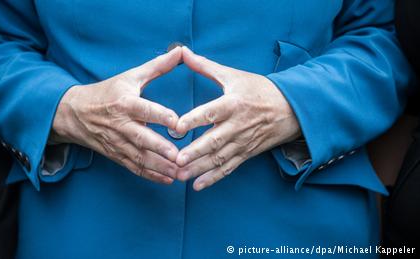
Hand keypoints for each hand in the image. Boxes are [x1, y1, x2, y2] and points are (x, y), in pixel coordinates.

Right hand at [51, 47, 182, 183]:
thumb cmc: (107, 92)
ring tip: (180, 173)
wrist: (74, 112)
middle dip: (160, 149)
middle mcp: (120, 124)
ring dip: (160, 167)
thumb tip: (181, 51)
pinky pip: (134, 167)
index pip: (145, 110)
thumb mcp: (130, 76)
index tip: (178, 123)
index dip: (161, 116)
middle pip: (141, 138)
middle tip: (180, 156)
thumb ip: (158, 66)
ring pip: (139, 157)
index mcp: (125, 103)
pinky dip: (150, 175)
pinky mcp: (116, 155)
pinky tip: (168, 180)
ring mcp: (117, 142)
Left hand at [175, 47, 300, 190]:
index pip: (210, 112)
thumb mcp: (234, 75)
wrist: (291, 109)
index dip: (194, 119)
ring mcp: (242, 142)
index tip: (177, 126)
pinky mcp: (246, 153)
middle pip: (213, 140)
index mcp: (233, 103)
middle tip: (176, 160)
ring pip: (219, 158)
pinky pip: (229, 168)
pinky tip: (198, 186)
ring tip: (180, 175)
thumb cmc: (259, 90)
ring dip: (199, 168)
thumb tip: (183, 52)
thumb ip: (205, 66)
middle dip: (194, 152)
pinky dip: (214, 178)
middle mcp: (237, 125)